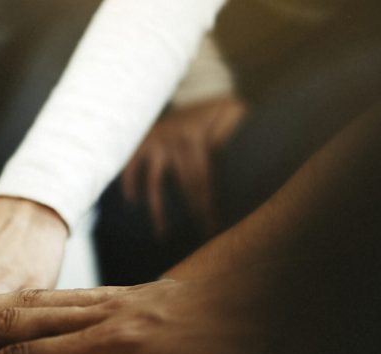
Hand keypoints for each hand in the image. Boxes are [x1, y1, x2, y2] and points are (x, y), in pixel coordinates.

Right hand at [122, 97, 246, 237]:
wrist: (195, 87)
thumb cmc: (219, 111)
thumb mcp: (233, 113)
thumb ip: (236, 134)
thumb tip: (250, 164)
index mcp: (200, 139)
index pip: (205, 181)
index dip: (209, 206)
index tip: (215, 230)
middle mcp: (176, 140)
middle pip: (186, 186)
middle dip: (195, 214)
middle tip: (202, 239)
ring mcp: (157, 142)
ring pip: (155, 182)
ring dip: (158, 210)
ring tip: (162, 235)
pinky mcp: (143, 142)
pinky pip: (132, 167)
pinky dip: (130, 184)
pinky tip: (132, 203)